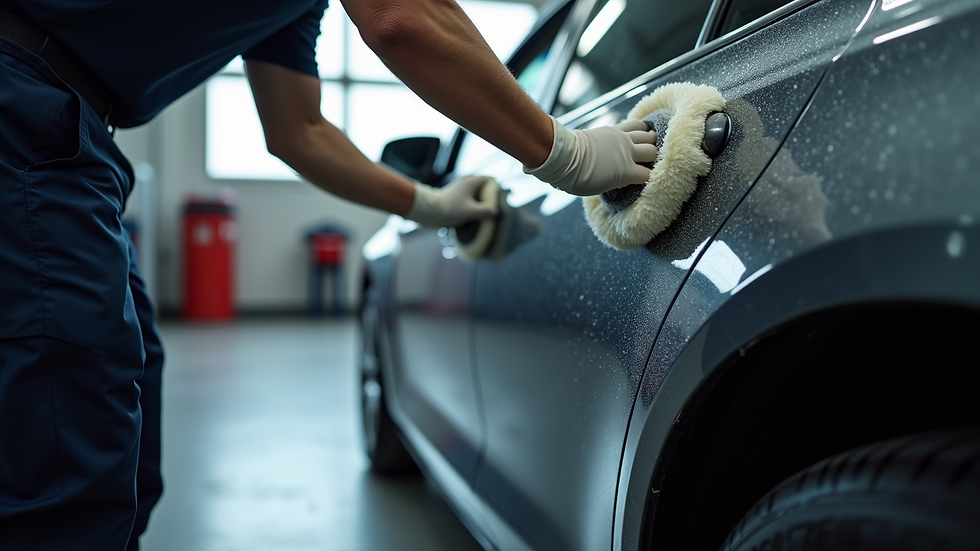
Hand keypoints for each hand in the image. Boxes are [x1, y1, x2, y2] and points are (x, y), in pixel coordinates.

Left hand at [406, 176, 497, 227]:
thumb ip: (486, 211)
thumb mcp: (471, 211)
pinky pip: (470, 198)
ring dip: (482, 202)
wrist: (428, 211)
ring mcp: (460, 189)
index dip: (499, 189)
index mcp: (472, 181)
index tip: (503, 200)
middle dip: (491, 197)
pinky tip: (475, 215)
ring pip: (477, 193)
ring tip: (487, 214)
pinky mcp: (455, 196)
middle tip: (496, 208)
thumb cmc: (450, 209)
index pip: (492, 180)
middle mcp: (466, 182)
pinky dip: (475, 205)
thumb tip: (496, 212)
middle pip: (485, 187)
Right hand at [523, 116, 657, 195]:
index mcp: (612, 132)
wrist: (561, 157)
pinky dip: (649, 180)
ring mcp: (626, 154)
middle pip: (650, 137)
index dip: (643, 136)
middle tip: (648, 160)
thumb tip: (569, 157)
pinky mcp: (626, 171)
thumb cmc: (561, 154)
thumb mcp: (580, 144)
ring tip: (647, 173)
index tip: (642, 145)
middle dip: (652, 147)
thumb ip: (587, 148)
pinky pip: (648, 175)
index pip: (637, 127)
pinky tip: (643, 186)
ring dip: (653, 162)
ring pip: (654, 152)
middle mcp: (622, 140)